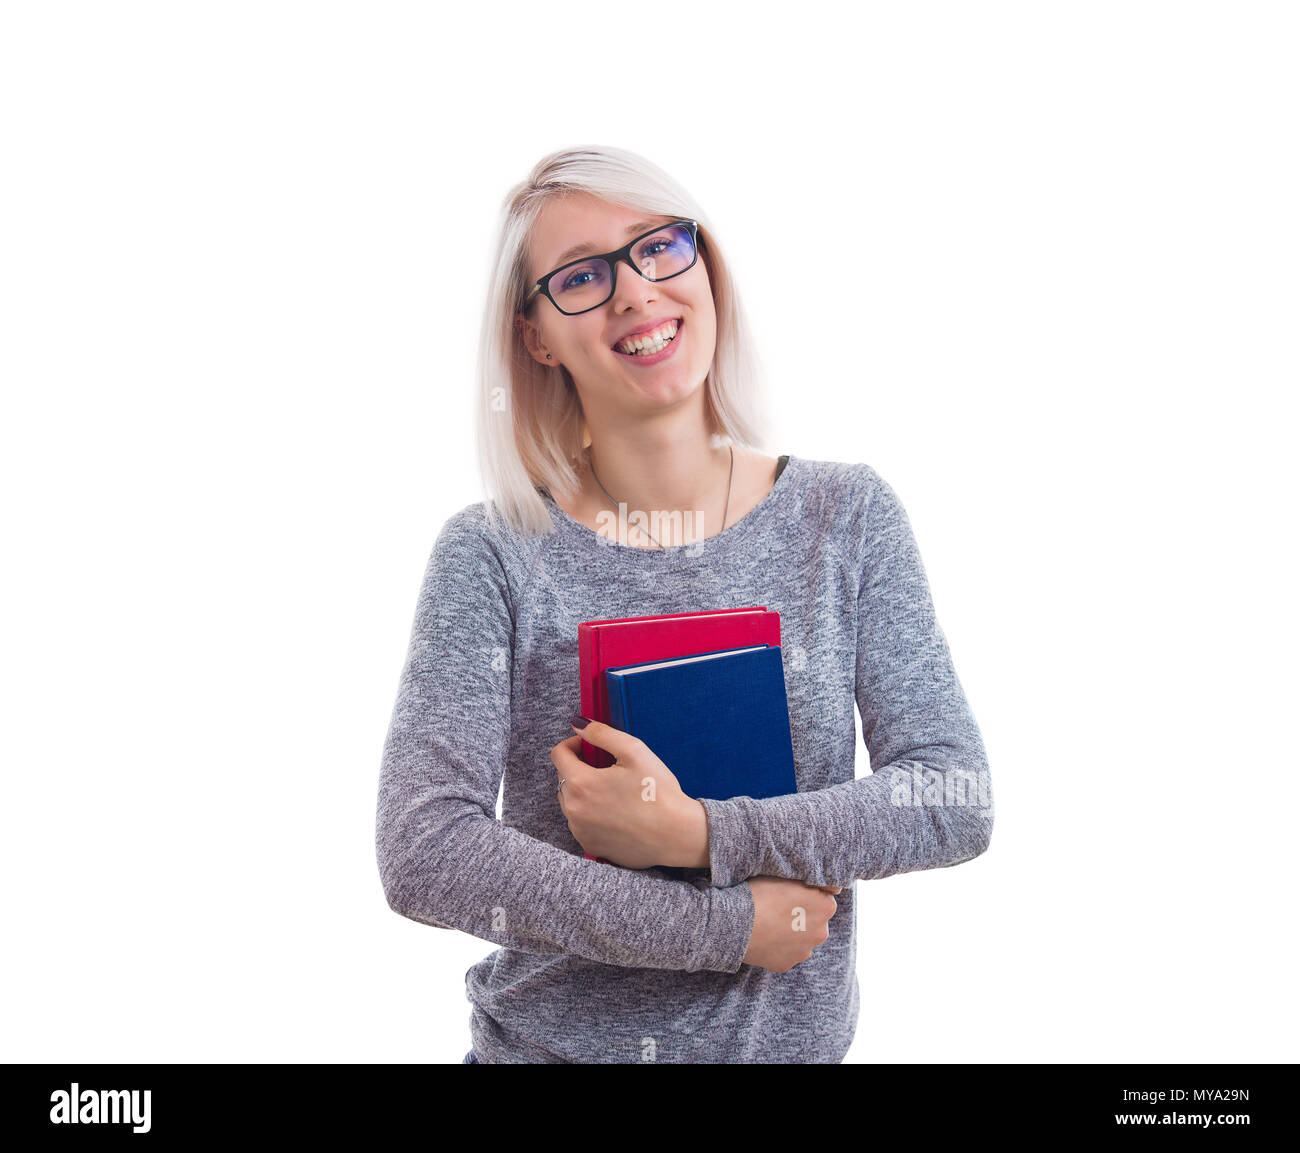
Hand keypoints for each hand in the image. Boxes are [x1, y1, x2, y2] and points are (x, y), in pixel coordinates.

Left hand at [550, 719, 708, 869]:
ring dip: (583, 791)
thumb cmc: (658, 793)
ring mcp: (580, 831)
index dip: (573, 744)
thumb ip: (601, 734)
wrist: (676, 835)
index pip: (558, 755)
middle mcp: (574, 810)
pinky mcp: (589, 845)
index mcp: (582, 784)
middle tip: (607, 768)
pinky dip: (590, 813)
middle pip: (563, 778)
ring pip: (570, 801)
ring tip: (612, 790)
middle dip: (579, 767)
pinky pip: (580, 822)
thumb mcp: (634, 751)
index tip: (588, 746)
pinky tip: (614, 811)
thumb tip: (578, 724)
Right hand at [741, 876, 841, 972]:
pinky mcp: (786, 964)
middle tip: (777, 907)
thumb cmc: (760, 893)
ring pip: (800, 939)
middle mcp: (821, 932)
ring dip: (789, 932)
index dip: (805, 894)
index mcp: (826, 907)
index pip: (822, 898)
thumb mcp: (788, 875)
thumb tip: (834, 888)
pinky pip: (784, 953)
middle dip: (801, 915)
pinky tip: (762, 937)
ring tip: (767, 923)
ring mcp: (803, 951)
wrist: (735, 923)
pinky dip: (776, 946)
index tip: (789, 892)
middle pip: (813, 921)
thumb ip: (813, 881)